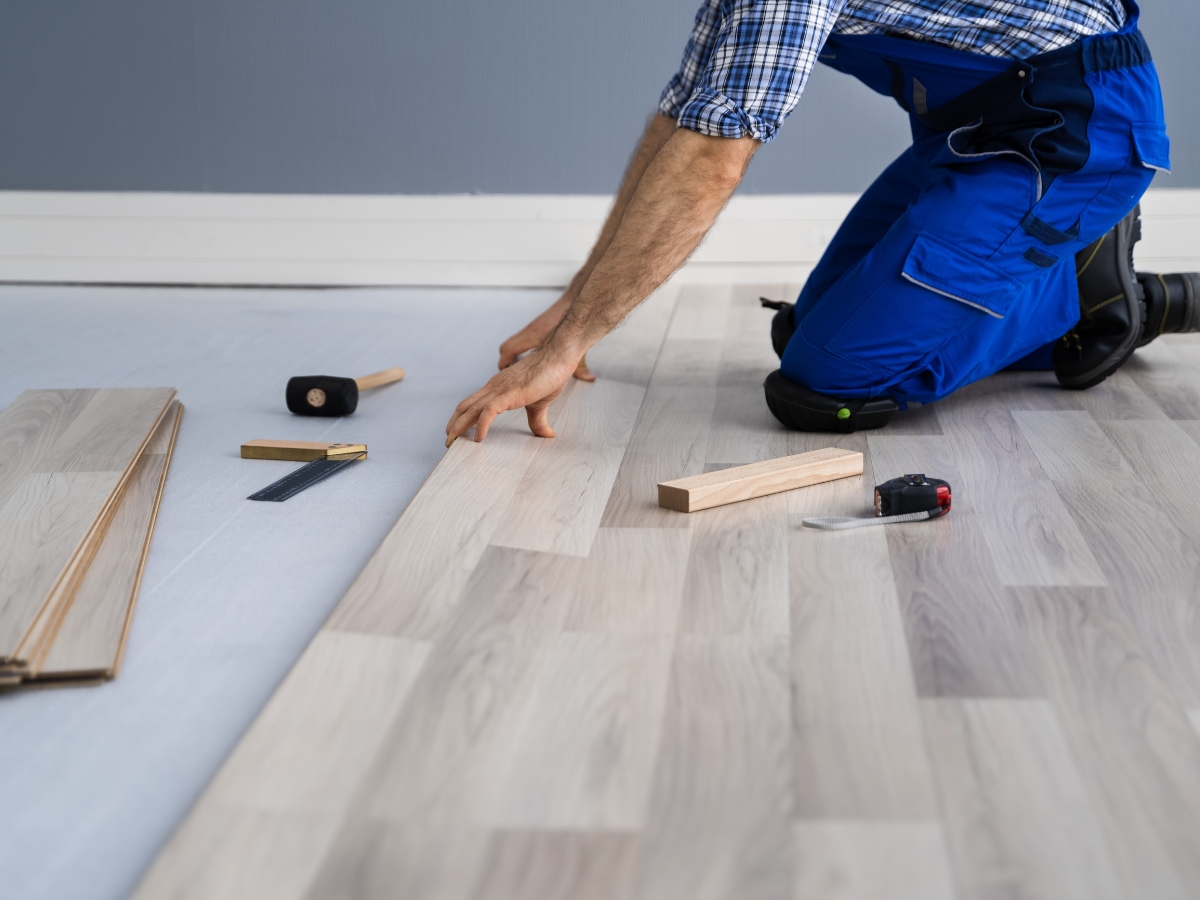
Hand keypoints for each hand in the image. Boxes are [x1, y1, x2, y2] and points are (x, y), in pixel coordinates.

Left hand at [446, 347, 578, 445]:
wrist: (558, 356)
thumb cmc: (550, 374)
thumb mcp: (540, 402)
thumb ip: (537, 419)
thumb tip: (546, 435)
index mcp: (498, 387)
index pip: (472, 403)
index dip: (461, 418)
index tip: (457, 432)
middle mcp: (494, 387)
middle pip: (465, 407)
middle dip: (454, 424)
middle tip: (447, 440)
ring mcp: (499, 389)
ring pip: (471, 410)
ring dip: (459, 427)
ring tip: (453, 441)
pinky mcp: (509, 394)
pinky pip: (488, 412)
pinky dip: (481, 426)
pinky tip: (479, 438)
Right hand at [499, 298, 595, 381]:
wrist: (575, 301)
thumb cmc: (574, 322)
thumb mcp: (576, 348)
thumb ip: (581, 365)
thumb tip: (587, 377)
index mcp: (534, 336)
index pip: (508, 350)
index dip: (504, 364)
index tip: (505, 374)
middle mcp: (531, 330)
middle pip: (507, 346)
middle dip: (506, 361)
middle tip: (510, 373)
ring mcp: (533, 326)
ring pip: (514, 341)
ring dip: (513, 354)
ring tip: (518, 367)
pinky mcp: (538, 324)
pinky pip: (522, 338)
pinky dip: (522, 348)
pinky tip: (532, 356)